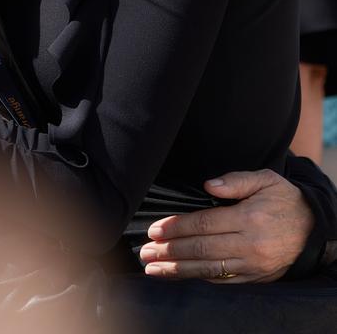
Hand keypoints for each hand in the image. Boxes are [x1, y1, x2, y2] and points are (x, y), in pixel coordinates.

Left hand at [139, 169, 313, 282]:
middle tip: (146, 251)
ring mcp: (252, 265)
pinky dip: (199, 278)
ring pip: (208, 269)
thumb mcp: (266, 180)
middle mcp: (250, 245)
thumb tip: (208, 185)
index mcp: (249, 218)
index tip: (156, 229)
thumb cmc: (285, 200)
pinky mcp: (255, 278)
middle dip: (170, 251)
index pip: (204, 224)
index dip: (178, 227)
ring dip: (177, 270)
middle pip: (202, 249)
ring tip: (153, 268)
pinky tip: (180, 275)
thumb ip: (236, 180)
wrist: (314, 229)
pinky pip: (222, 280)